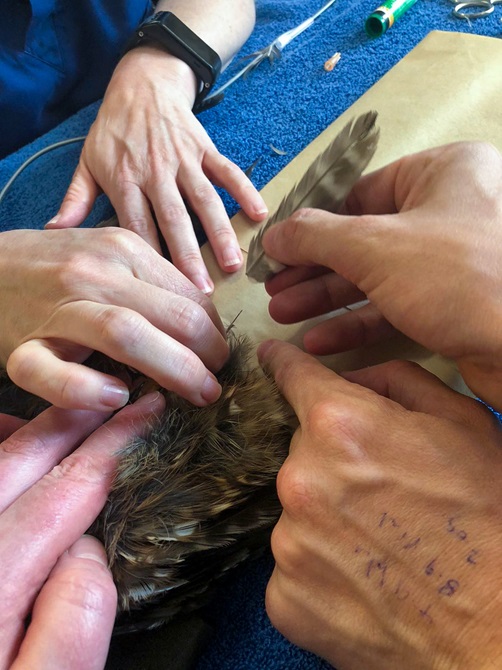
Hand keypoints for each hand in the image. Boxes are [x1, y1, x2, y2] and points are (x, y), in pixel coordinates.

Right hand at [0, 227, 227, 409]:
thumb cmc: (58, 267)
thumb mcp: (111, 255)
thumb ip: (155, 282)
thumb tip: (206, 321)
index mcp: (124, 249)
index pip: (190, 297)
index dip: (215, 333)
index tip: (217, 356)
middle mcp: (95, 273)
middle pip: (172, 316)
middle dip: (208, 356)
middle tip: (216, 384)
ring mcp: (57, 309)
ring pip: (126, 335)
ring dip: (175, 370)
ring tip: (198, 394)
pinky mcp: (21, 346)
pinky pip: (53, 374)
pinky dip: (86, 390)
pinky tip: (115, 398)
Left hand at [0, 392, 164, 668]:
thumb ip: (76, 621)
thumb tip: (86, 547)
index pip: (65, 490)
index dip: (112, 444)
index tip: (147, 413)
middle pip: (19, 459)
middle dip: (76, 419)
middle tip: (119, 395)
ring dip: (32, 429)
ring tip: (77, 413)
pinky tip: (13, 451)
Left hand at [47, 48, 267, 294]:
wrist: (142, 84)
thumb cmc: (113, 130)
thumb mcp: (86, 162)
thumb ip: (75, 199)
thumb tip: (54, 230)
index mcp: (125, 180)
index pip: (137, 225)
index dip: (149, 258)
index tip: (159, 290)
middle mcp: (156, 172)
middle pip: (174, 219)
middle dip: (188, 256)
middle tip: (201, 290)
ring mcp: (183, 160)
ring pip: (204, 200)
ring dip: (220, 232)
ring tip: (232, 263)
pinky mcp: (205, 149)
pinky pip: (228, 171)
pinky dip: (244, 190)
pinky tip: (259, 214)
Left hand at [259, 340, 501, 669]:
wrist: (496, 631)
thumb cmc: (489, 519)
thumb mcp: (462, 423)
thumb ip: (398, 379)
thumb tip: (352, 374)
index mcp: (341, 426)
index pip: (293, 377)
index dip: (285, 364)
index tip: (272, 359)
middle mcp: (302, 480)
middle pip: (303, 451)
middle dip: (335, 460)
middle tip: (385, 493)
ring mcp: (289, 543)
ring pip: (299, 508)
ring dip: (328, 516)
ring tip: (382, 542)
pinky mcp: (284, 597)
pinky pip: (295, 563)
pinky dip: (323, 565)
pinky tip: (366, 578)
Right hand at [262, 142, 501, 409]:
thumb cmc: (460, 278)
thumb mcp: (375, 247)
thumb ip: (317, 236)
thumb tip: (274, 234)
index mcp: (443, 173)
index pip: (360, 194)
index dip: (312, 226)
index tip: (276, 253)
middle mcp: (452, 211)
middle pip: (364, 239)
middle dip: (314, 270)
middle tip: (274, 292)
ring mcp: (457, 262)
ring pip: (378, 276)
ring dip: (328, 299)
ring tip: (284, 316)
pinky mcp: (459, 305)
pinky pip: (399, 306)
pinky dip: (360, 322)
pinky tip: (322, 339)